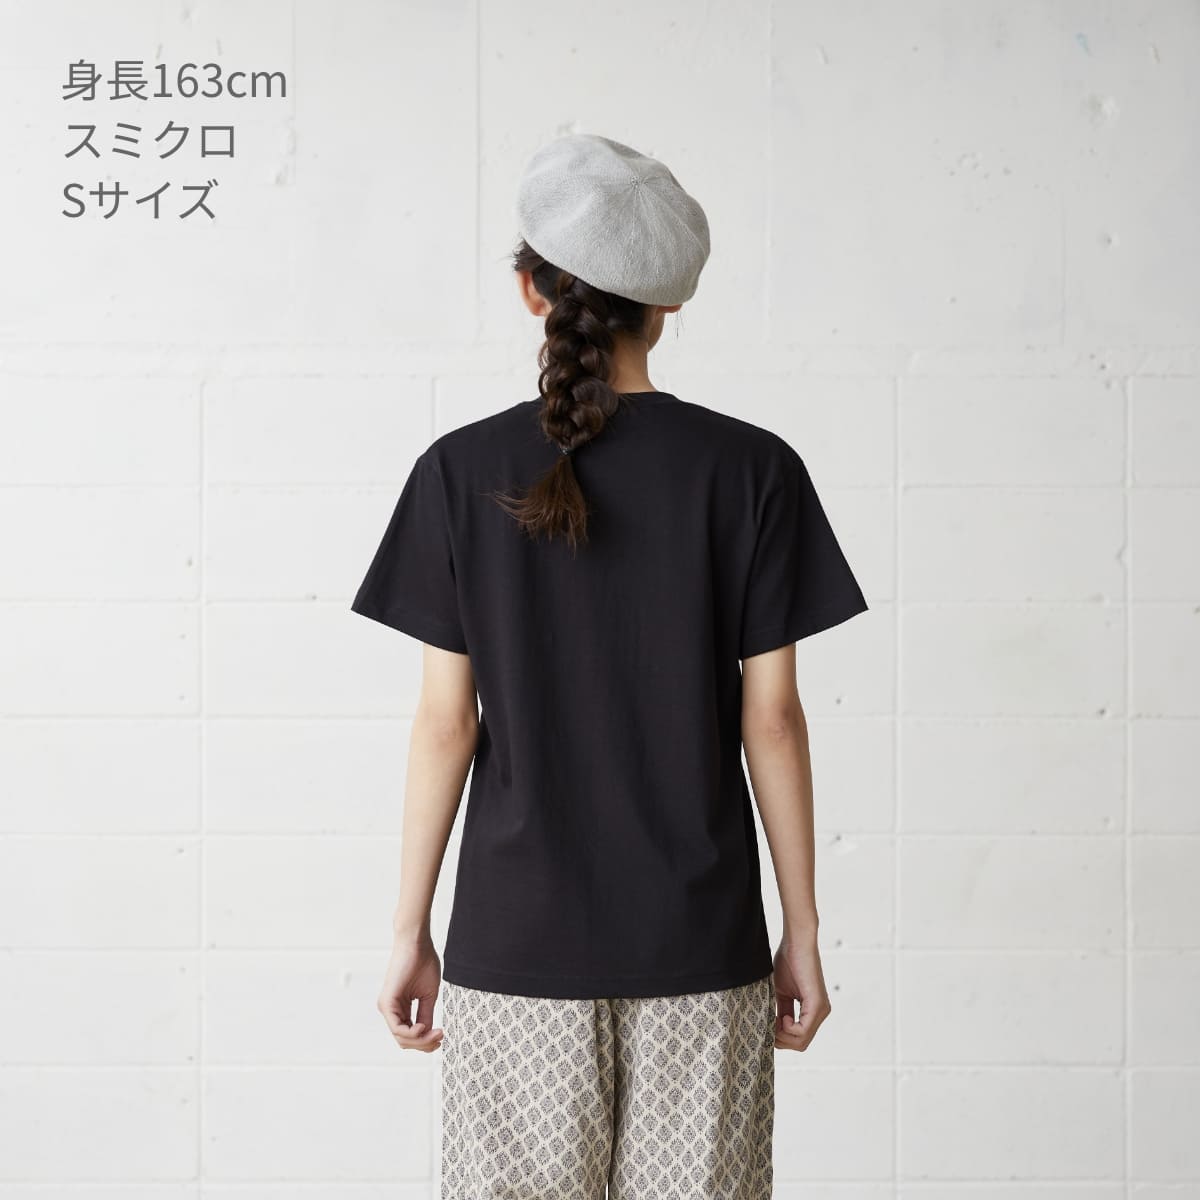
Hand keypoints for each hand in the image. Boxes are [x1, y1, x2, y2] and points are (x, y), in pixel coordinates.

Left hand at [377, 938, 443, 1052]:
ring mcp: (387, 1007)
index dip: (426, 1041)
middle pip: (405, 1041)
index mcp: (400, 1008)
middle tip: (440, 1037)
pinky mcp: (387, 1002)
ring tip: (436, 1032)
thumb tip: (428, 1034)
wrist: (417, 943)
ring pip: (401, 1038)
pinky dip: (411, 1033)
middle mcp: (391, 1010)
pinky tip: (423, 1027)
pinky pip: (397, 1028)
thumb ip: (425, 1015)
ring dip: (420, 1040)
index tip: (442, 1036)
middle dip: (424, 1044)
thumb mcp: (428, 996)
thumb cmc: (423, 963)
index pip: (410, 1035)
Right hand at [773, 938, 831, 1050]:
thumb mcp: (781, 993)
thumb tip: (771, 1030)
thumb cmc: (788, 961)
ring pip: (801, 1042)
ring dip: (783, 1035)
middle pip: (800, 1045)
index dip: (780, 1037)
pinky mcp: (817, 1004)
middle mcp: (820, 1013)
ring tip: (774, 1020)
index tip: (767, 1024)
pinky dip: (789, 1029)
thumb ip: (781, 1011)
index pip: (798, 1039)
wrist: (796, 942)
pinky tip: (782, 1017)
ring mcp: (821, 1010)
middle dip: (781, 1040)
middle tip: (769, 1025)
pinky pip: (803, 1031)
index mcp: (812, 1011)